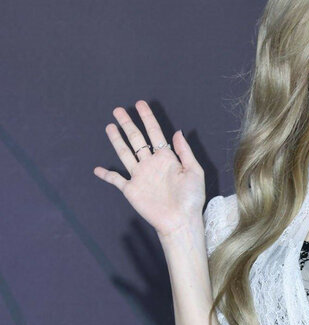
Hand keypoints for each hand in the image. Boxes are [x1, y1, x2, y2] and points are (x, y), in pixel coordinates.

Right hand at [94, 100, 204, 237]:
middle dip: (128, 124)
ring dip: (117, 140)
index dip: (147, 118)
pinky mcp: (131, 189)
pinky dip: (106, 175)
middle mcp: (151, 164)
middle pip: (137, 139)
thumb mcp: (194, 172)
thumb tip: (178, 131)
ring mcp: (140, 176)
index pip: (155, 133)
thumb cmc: (191, 199)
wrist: (180, 220)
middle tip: (118, 110)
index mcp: (166, 158)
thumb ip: (185, 152)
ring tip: (110, 126)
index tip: (140, 104)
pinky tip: (97, 169)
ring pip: (125, 153)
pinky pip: (115, 180)